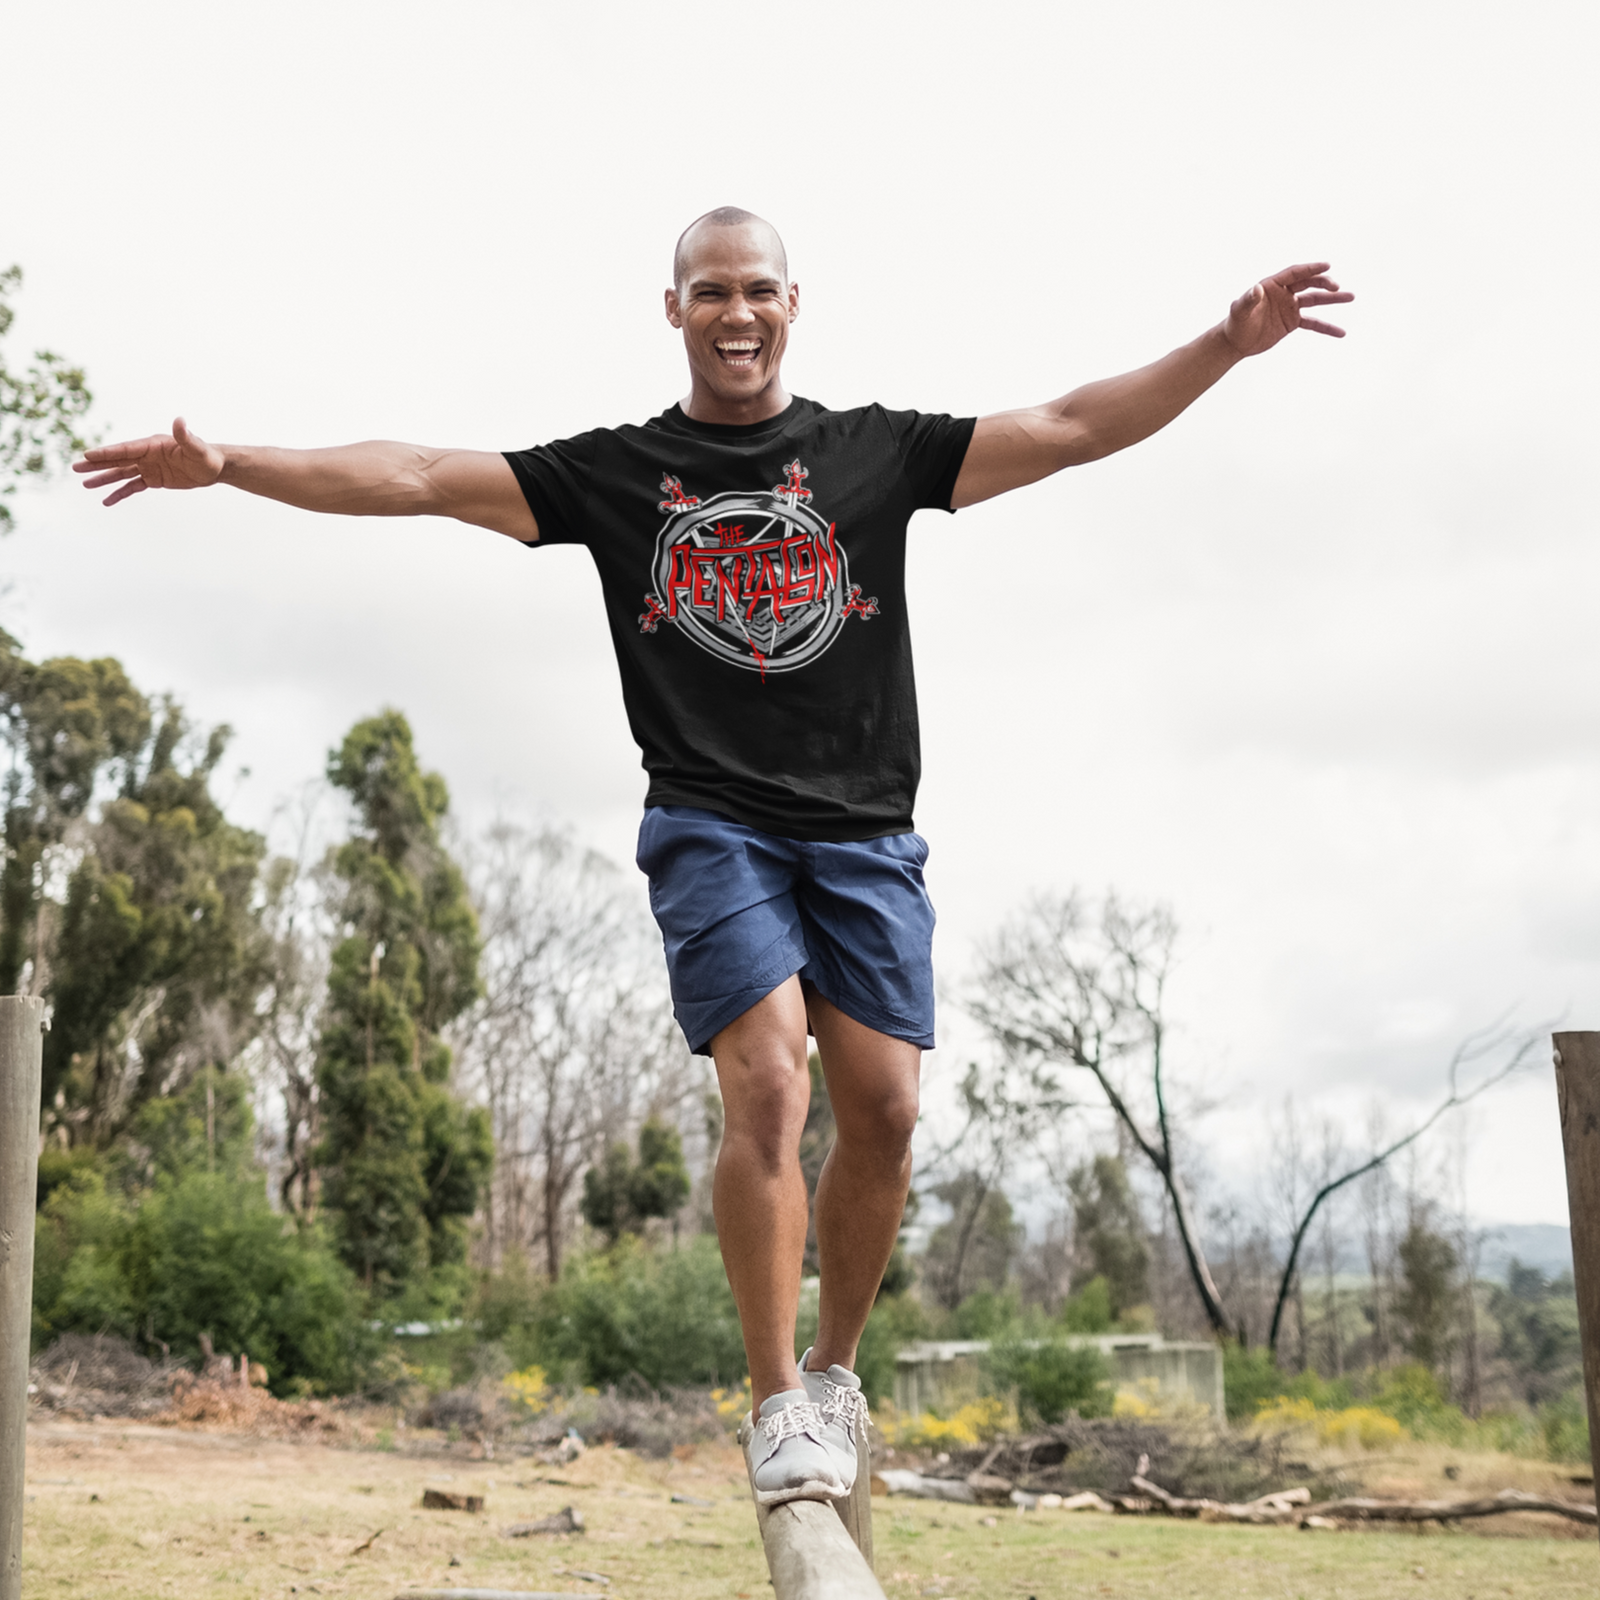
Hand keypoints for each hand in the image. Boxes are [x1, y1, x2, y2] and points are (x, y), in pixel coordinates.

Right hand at [73, 417, 225, 505]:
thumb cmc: (206, 456)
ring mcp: (148, 467)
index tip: (87, 455)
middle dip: (96, 464)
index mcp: (152, 445)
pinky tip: (107, 501)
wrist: (214, 468)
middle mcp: (146, 455)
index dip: (106, 453)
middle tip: (75, 468)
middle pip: (117, 460)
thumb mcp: (196, 448)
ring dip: (103, 479)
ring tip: (85, 485)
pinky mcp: (153, 479)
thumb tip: (180, 421)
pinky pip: (132, 487)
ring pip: (121, 474)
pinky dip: (120, 493)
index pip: (125, 449)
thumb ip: (185, 436)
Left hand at [1221, 263, 1352, 357]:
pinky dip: (1326, 327)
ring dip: (1332, 299)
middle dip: (1324, 283)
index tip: (1327, 266)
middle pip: (1308, 284)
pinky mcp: (1292, 322)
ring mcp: (1290, 307)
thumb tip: (1256, 289)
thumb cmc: (1235, 323)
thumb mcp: (1239, 310)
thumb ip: (1248, 299)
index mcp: (1272, 285)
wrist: (1235, 342)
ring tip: (1351, 297)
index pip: (1295, 273)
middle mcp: (1284, 293)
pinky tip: (1341, 332)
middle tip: (1337, 287)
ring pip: (1315, 301)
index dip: (1311, 269)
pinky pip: (1313, 323)